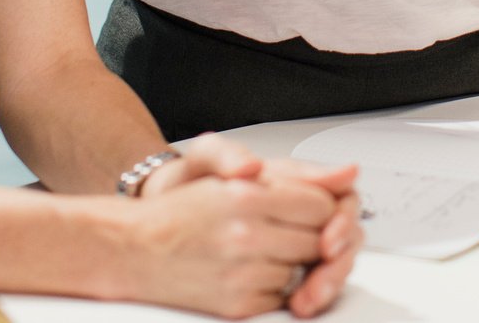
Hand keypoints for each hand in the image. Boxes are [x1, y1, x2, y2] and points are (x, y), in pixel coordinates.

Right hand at [143, 136, 362, 316]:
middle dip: (311, 234)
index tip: (308, 206)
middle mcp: (246, 235)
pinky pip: (282, 296)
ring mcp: (243, 273)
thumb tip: (346, 174)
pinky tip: (253, 269)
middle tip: (288, 228)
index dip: (320, 205)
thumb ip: (291, 175)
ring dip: (294, 262)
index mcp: (247, 195)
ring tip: (265, 247)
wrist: (132, 249)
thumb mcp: (229, 175)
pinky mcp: (238, 305)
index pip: (320, 204)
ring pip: (302, 270)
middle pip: (318, 239)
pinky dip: (275, 285)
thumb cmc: (178, 212)